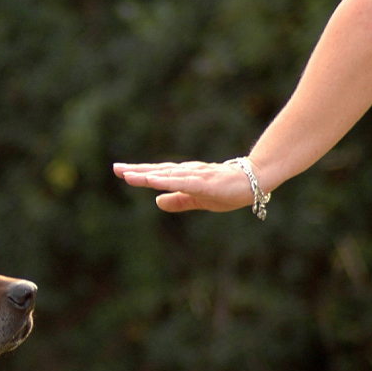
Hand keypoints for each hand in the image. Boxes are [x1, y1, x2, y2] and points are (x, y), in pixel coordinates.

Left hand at [112, 160, 255, 213]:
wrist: (256, 181)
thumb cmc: (228, 189)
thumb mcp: (198, 199)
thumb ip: (177, 201)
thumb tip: (156, 202)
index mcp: (184, 177)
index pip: (157, 174)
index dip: (139, 173)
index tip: (120, 170)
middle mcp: (187, 173)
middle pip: (158, 171)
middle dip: (136, 170)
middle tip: (116, 168)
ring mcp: (196, 177)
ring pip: (167, 176)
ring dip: (148, 175)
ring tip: (128, 175)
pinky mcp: (205, 184)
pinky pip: (182, 183)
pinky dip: (167, 182)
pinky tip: (153, 182)